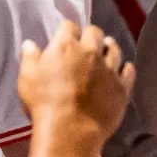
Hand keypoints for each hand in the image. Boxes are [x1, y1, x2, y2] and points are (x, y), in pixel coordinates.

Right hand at [18, 21, 135, 139]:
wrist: (70, 130)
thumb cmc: (44, 103)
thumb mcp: (27, 78)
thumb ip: (29, 58)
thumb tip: (30, 43)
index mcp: (66, 46)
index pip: (69, 26)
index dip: (67, 30)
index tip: (65, 37)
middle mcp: (91, 52)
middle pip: (95, 32)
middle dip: (91, 35)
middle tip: (87, 44)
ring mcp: (110, 68)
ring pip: (115, 49)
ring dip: (109, 48)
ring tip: (106, 51)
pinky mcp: (122, 86)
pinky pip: (129, 70)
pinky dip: (125, 68)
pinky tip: (122, 70)